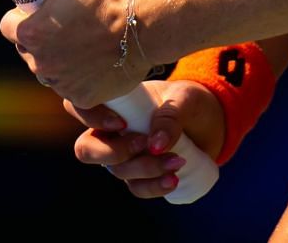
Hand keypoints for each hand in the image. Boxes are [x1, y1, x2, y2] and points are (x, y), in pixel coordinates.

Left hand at [0, 0, 146, 108]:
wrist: (142, 28)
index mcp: (31, 33)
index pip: (7, 26)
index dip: (22, 16)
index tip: (37, 13)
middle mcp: (40, 62)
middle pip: (26, 49)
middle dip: (40, 38)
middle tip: (65, 26)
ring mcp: (60, 83)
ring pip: (48, 68)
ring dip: (58, 58)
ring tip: (83, 42)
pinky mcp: (80, 97)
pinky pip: (69, 85)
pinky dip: (77, 75)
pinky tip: (92, 60)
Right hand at [66, 79, 225, 198]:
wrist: (210, 124)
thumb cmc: (188, 102)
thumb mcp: (183, 99)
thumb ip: (169, 115)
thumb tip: (155, 144)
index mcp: (111, 103)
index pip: (77, 106)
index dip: (90, 118)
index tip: (121, 123)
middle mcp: (109, 132)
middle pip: (85, 149)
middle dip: (112, 153)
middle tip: (144, 144)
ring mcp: (122, 156)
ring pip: (116, 171)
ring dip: (146, 168)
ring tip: (178, 160)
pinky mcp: (140, 176)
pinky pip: (136, 188)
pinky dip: (154, 186)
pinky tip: (174, 180)